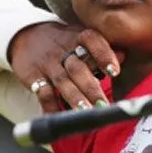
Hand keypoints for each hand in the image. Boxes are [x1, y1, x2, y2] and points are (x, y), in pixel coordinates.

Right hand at [9, 22, 123, 112]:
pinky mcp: (33, 76)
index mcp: (78, 37)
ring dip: (75, 98)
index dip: (104, 55)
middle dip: (91, 87)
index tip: (115, 72)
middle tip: (103, 105)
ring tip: (86, 112)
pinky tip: (61, 117)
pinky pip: (43, 92)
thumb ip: (101, 49)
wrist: (26, 35)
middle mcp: (63, 49)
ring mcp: (48, 63)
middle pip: (78, 68)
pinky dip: (52, 106)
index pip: (92, 40)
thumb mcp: (81, 38)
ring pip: (63, 81)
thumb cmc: (65, 42)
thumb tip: (124, 55)